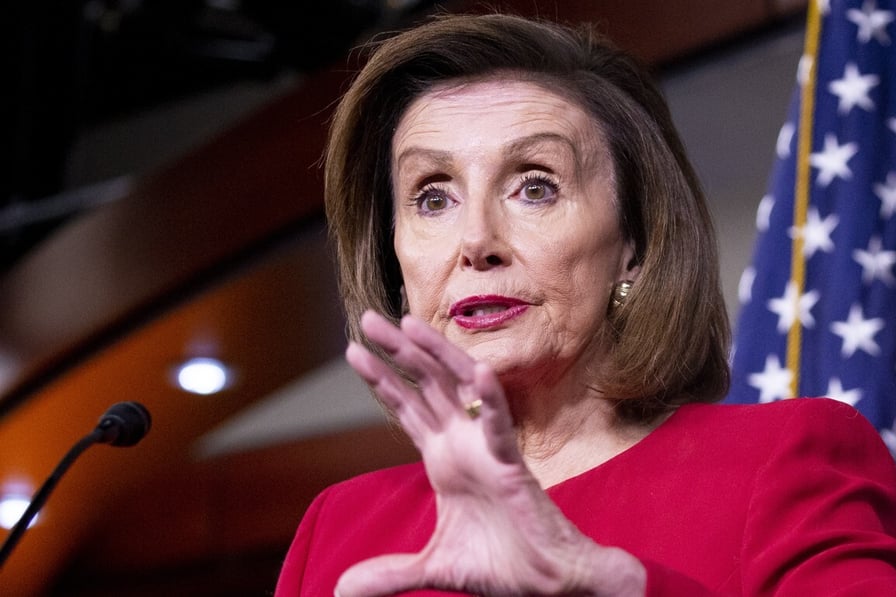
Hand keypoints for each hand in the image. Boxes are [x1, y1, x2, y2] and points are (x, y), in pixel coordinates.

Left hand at [336, 310, 644, 595]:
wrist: (548, 584)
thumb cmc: (502, 564)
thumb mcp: (434, 568)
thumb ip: (390, 573)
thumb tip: (341, 589)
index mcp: (445, 459)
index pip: (408, 407)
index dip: (382, 379)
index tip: (353, 350)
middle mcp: (464, 444)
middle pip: (427, 385)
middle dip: (398, 351)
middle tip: (367, 317)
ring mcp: (488, 450)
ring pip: (461, 389)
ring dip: (437, 356)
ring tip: (409, 324)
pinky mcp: (514, 467)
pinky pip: (502, 427)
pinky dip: (491, 400)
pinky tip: (480, 372)